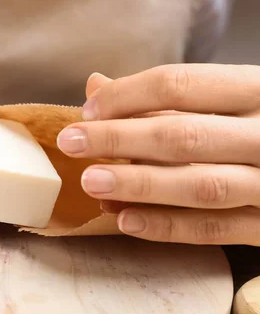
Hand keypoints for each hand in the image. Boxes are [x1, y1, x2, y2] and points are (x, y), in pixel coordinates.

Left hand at [56, 64, 259, 245]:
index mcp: (258, 90)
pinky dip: (167, 227)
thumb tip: (97, 86)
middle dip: (119, 139)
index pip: (181, 84)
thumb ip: (167, 96)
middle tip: (71, 142)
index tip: (88, 110)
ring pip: (200, 184)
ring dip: (138, 185)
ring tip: (90, 183)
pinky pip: (215, 229)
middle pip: (183, 134)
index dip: (127, 97)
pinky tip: (124, 221)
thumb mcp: (229, 99)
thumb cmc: (258, 126)